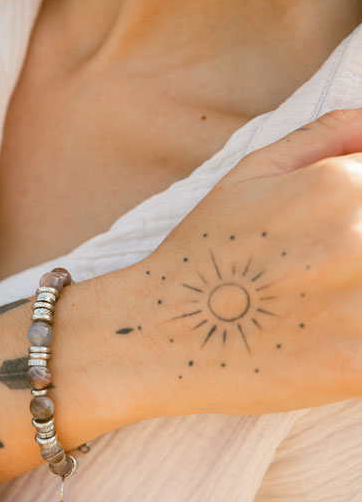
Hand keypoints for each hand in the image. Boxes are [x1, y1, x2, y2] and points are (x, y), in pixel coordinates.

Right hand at [137, 107, 361, 414]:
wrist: (160, 333)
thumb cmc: (204, 251)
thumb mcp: (252, 173)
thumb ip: (327, 136)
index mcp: (341, 185)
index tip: (350, 237)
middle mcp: (359, 238)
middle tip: (338, 264)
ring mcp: (360, 305)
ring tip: (341, 296)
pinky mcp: (357, 366)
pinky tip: (346, 336)